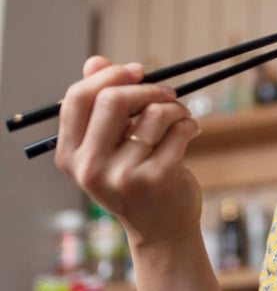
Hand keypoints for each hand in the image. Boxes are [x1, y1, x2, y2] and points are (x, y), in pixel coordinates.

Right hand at [55, 56, 202, 245]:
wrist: (161, 229)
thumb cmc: (135, 178)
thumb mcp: (109, 146)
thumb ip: (100, 104)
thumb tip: (95, 60)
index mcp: (70, 155)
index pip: (78, 98)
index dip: (110, 75)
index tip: (138, 70)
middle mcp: (90, 167)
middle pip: (113, 99)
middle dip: (148, 87)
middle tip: (168, 93)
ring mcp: (123, 175)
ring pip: (154, 113)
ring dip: (176, 107)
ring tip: (181, 118)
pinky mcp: (157, 178)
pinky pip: (179, 129)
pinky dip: (190, 124)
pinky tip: (191, 132)